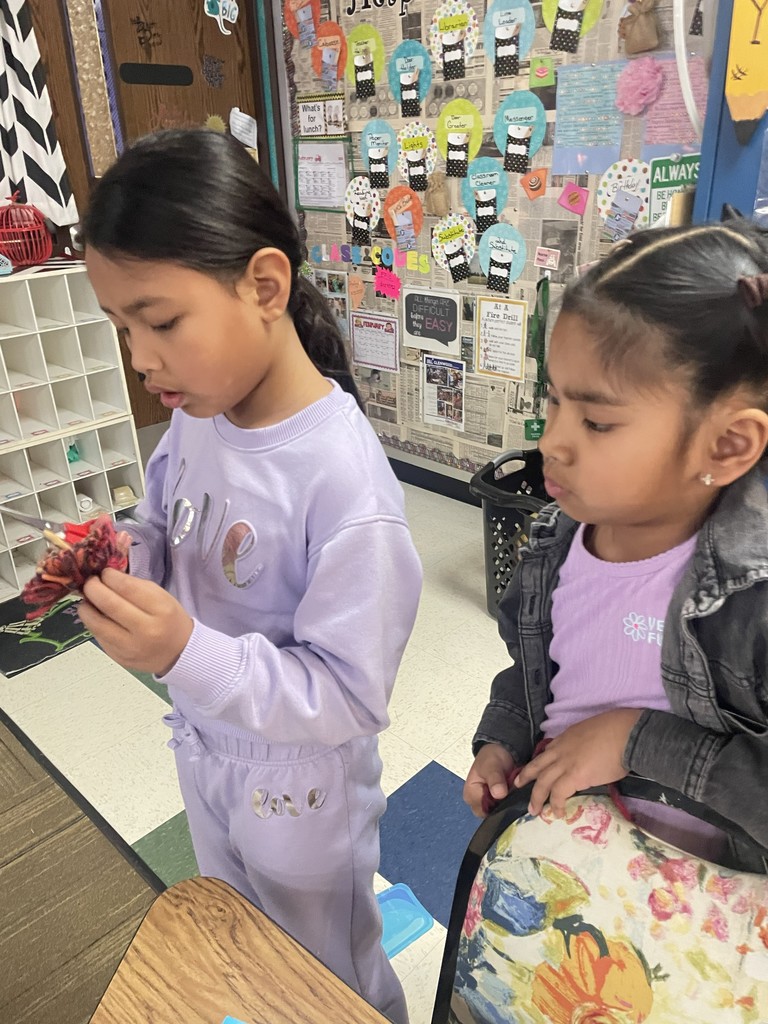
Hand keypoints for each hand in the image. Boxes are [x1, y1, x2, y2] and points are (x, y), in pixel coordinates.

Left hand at [78, 568, 192, 675]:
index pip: (128, 588)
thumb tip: (105, 578)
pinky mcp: (119, 658)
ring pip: (97, 624)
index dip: (110, 577)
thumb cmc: (169, 619)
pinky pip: (99, 637)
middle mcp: (146, 631)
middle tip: (89, 582)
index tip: (104, 572)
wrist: (179, 652)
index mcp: (161, 610)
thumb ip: (135, 586)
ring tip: (87, 600)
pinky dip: (93, 623)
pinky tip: (95, 616)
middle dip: (93, 589)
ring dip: (86, 608)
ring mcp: (131, 648)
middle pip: (110, 605)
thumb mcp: (162, 597)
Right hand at [464, 743, 516, 817]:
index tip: (506, 796)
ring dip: (508, 802)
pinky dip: (511, 801)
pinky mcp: (496, 802)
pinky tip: (513, 792)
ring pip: (500, 811)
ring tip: (512, 789)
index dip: (496, 807)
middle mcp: (477, 802)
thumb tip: (498, 794)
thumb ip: (495, 779)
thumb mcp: (492, 765)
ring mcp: (488, 803)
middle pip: (492, 814)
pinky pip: (504, 808)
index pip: (483, 812)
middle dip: (503, 805)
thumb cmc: (491, 757)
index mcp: (470, 795)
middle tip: (510, 791)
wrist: (500, 751)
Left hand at [513, 709, 642, 817]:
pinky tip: (557, 813)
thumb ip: (589, 744)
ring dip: (536, 797)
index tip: (536, 769)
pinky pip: (558, 793)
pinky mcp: (574, 776)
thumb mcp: (596, 732)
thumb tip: (596, 755)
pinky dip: (556, 804)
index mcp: (568, 737)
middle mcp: (562, 749)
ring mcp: (566, 762)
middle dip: (526, 776)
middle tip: (518, 785)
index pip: (549, 750)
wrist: (626, 732)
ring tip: (533, 810)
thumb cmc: (620, 730)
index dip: (541, 762)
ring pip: (543, 781)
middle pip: (538, 765)